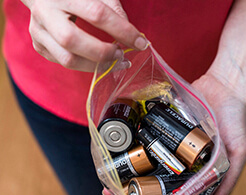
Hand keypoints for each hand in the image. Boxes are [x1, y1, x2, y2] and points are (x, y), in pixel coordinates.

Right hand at [22, 0, 146, 70]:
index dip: (122, 31)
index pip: (97, 14)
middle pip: (72, 41)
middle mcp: (45, 13)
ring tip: (114, 62)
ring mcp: (38, 32)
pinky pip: (65, 64)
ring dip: (96, 66)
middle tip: (121, 55)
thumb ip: (114, 11)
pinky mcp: (40, 46)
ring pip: (68, 60)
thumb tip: (134, 38)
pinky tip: (98, 61)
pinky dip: (87, 66)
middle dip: (103, 54)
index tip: (140, 43)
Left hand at [107, 70, 245, 194]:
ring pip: (146, 177)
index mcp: (199, 181)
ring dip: (128, 189)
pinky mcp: (160, 137)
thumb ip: (228, 179)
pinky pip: (142, 152)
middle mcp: (181, 172)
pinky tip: (114, 168)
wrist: (224, 88)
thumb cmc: (235, 121)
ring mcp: (169, 155)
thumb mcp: (238, 152)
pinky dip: (129, 160)